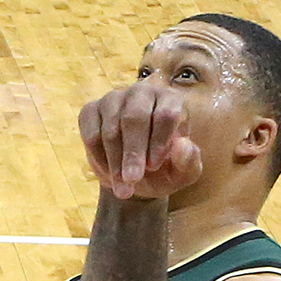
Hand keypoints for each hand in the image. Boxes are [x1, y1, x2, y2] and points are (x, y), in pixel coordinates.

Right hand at [79, 81, 200, 199]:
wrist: (134, 175)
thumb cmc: (164, 170)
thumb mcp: (182, 173)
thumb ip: (188, 161)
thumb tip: (183, 145)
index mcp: (171, 100)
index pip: (165, 113)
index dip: (159, 141)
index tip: (154, 166)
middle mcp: (143, 92)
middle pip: (134, 117)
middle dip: (133, 152)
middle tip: (133, 179)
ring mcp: (114, 98)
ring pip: (111, 127)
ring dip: (115, 160)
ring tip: (123, 188)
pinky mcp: (91, 110)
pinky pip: (91, 132)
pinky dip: (98, 157)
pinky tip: (109, 173)